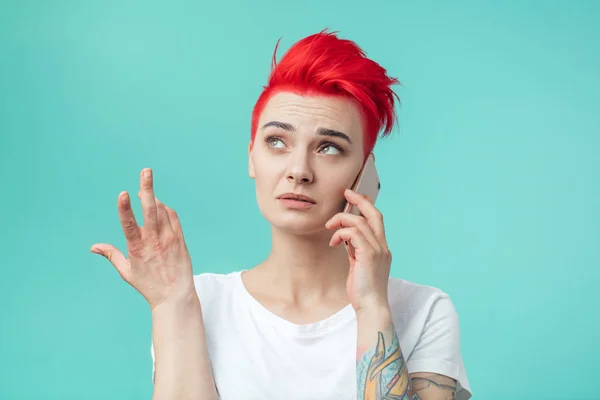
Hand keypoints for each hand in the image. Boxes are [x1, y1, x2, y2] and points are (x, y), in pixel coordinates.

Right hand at [91, 168, 195, 310]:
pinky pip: (173, 216)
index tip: (123, 193)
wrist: (175, 296)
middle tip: (146, 171)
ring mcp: (169, 238)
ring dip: (154, 199)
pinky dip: (165, 209)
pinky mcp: (180, 239)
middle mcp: (153, 241)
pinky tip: (160, 207)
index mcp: (137, 248)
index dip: (125, 208)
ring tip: (146, 193)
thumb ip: (111, 254)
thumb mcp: (126, 271)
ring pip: (162, 210)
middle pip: (150, 210)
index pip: (129, 224)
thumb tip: (93, 247)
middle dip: (147, 188)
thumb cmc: (148, 285)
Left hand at [325, 189, 391, 313]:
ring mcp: (377, 250)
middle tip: (346, 193)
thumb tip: (346, 238)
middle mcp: (382, 246)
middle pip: (374, 214)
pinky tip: (333, 243)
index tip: (353, 198)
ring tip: (329, 227)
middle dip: (360, 200)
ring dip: (341, 220)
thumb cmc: (363, 290)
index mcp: (381, 248)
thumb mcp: (359, 265)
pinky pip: (353, 234)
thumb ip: (356, 250)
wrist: (371, 307)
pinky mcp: (368, 255)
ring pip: (360, 222)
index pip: (377, 219)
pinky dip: (340, 234)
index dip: (366, 205)